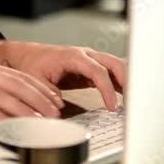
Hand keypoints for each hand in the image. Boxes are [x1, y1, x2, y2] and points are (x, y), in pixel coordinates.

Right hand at [0, 58, 64, 122]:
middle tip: (56, 113)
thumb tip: (3, 100)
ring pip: (2, 96)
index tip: (56, 99)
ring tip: (40, 121)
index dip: (40, 88)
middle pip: (16, 84)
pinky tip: (9, 125)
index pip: (18, 75)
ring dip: (24, 109)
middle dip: (39, 99)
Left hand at [4, 42, 127, 110]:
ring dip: (128, 82)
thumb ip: (48, 93)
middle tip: (134, 104)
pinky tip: (128, 97)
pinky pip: (112, 74)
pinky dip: (121, 85)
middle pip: (115, 64)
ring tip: (135, 102)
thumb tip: (59, 109)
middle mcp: (86, 55)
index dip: (107, 89)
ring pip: (117, 67)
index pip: (98, 71)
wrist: (28, 55)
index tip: (112, 107)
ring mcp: (91, 60)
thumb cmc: (32, 64)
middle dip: (128, 82)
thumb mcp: (34, 79)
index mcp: (73, 56)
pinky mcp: (92, 68)